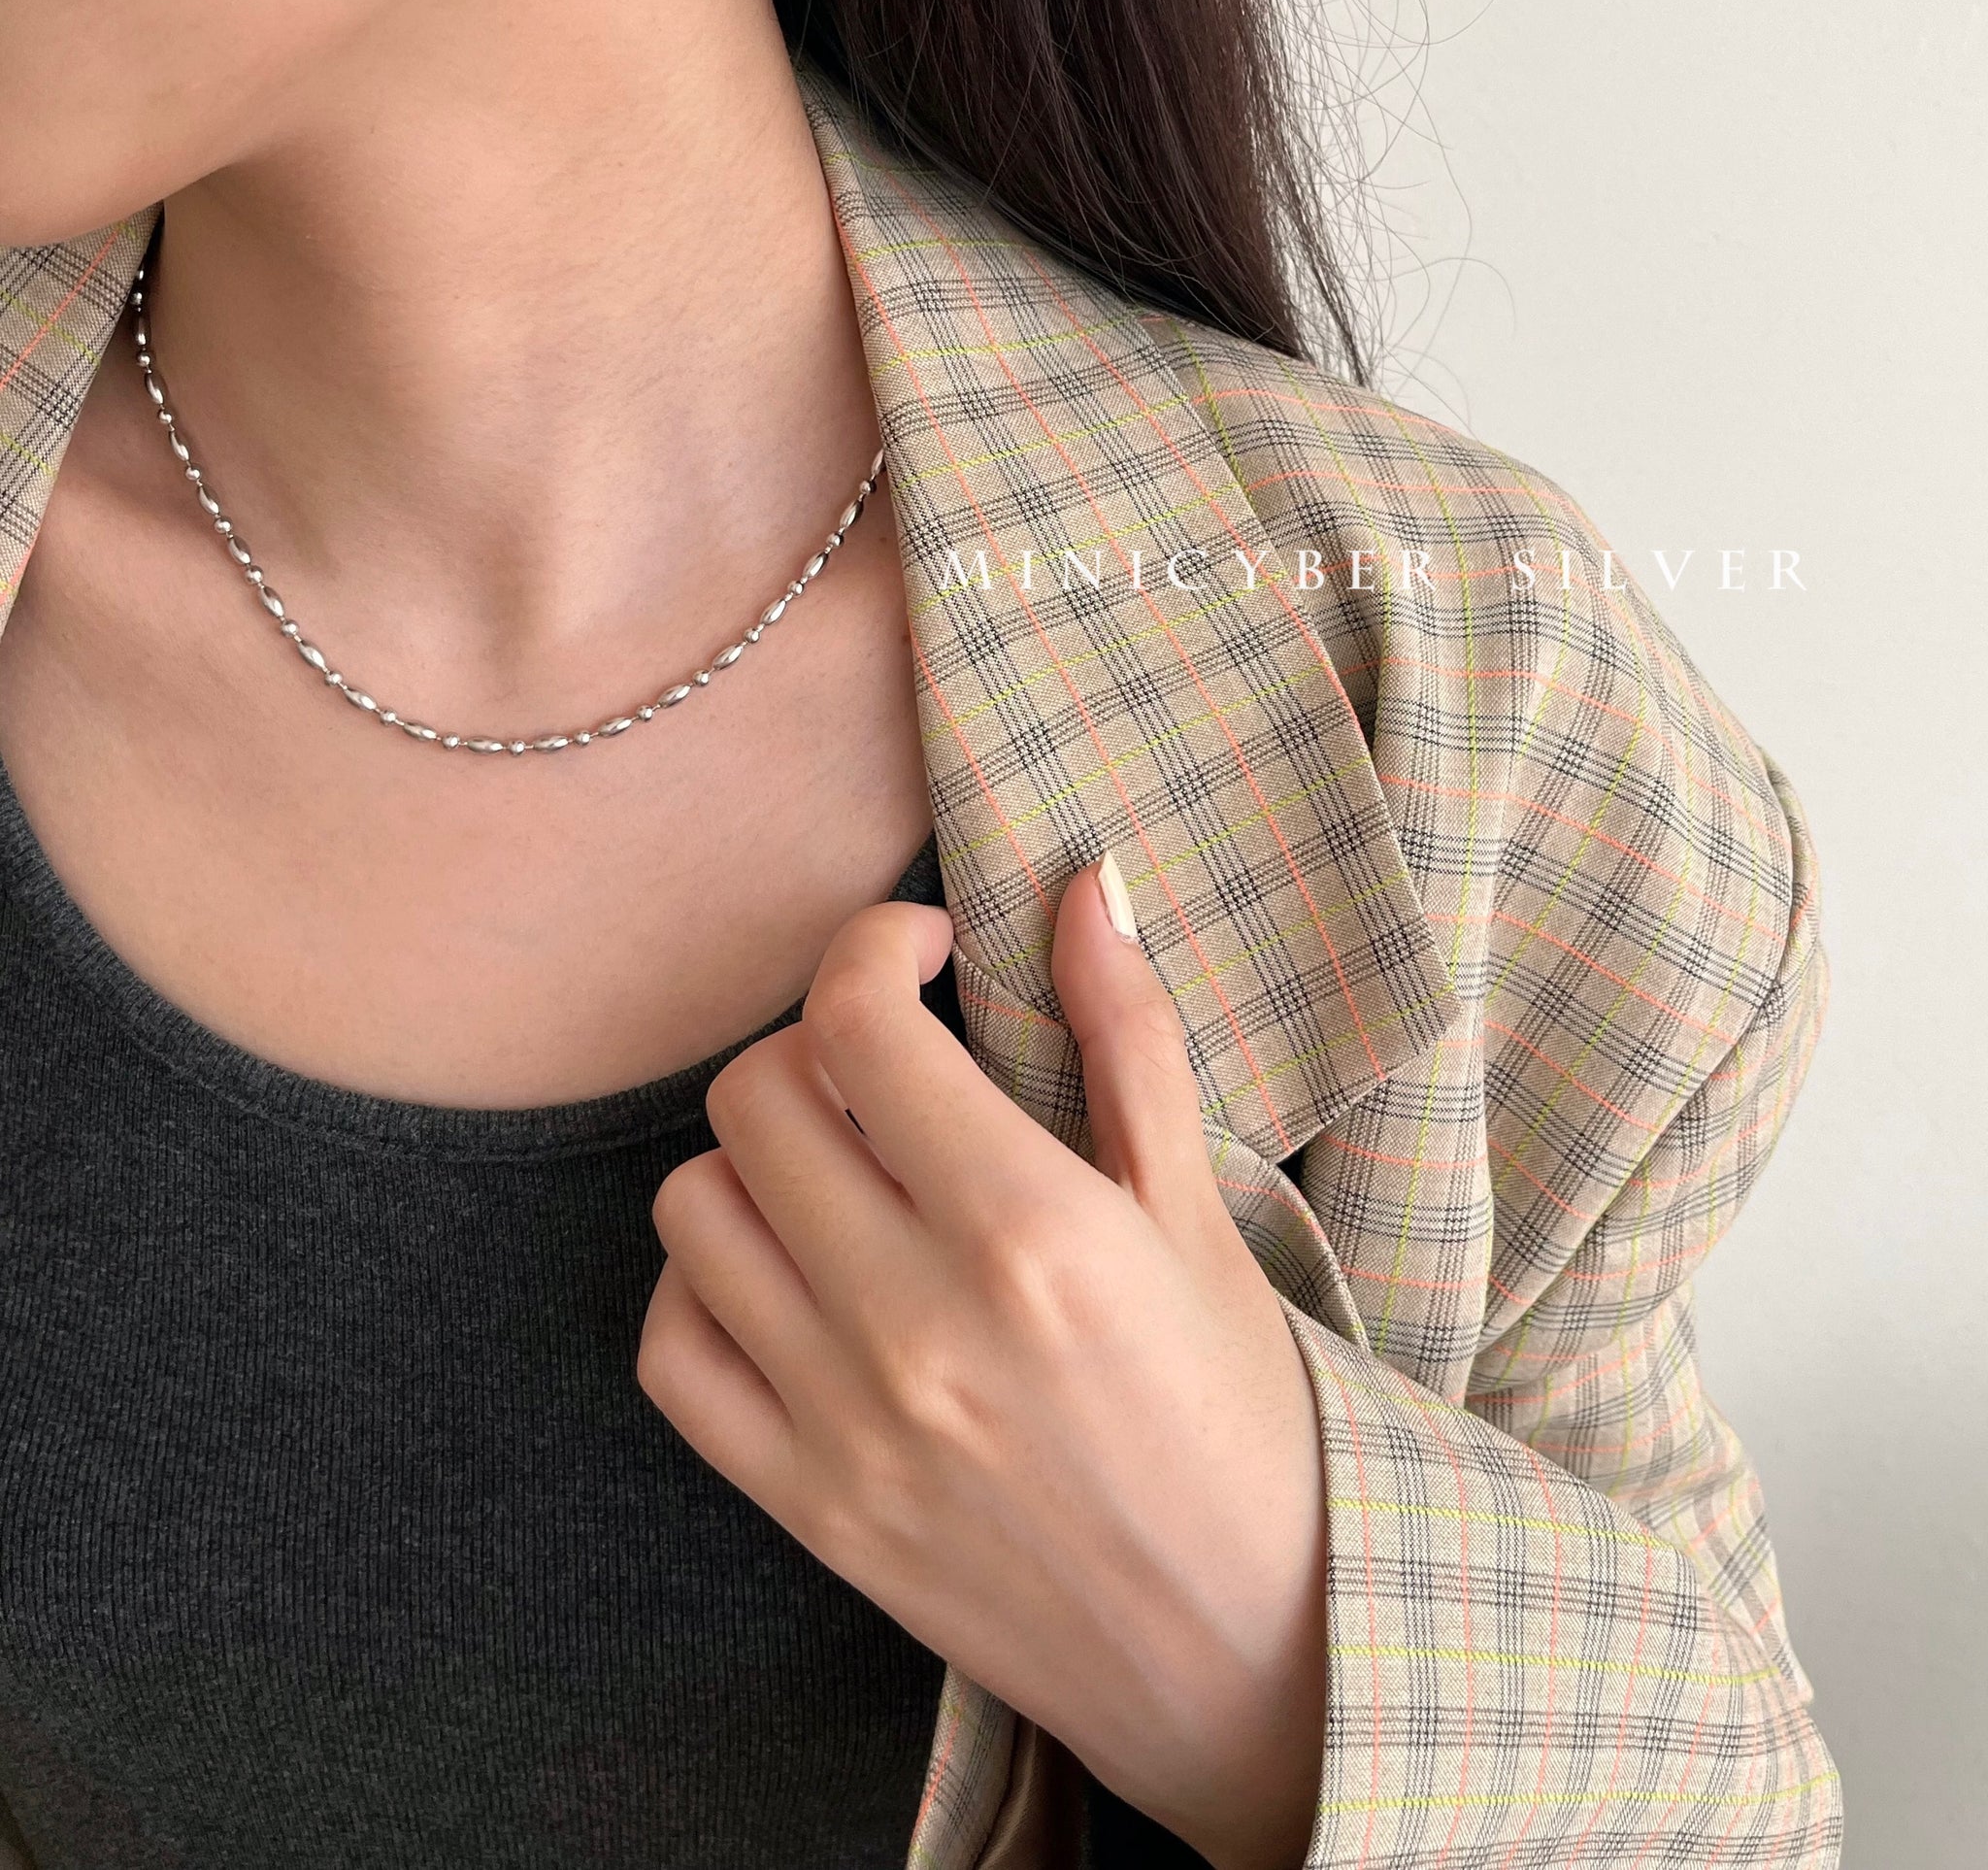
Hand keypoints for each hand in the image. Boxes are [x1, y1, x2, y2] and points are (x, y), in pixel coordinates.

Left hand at [637, 856, 1328, 1869]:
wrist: (1249, 1649)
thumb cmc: (1242, 1414)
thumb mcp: (1200, 1210)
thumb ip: (1130, 1034)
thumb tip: (1087, 880)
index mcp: (1028, 1230)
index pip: (858, 1019)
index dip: (874, 946)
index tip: (923, 952)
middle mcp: (913, 1321)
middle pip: (756, 1096)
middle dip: (818, 1044)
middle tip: (891, 1065)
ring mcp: (844, 1422)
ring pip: (694, 1209)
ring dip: (756, 1159)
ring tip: (843, 1167)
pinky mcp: (807, 1506)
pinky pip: (673, 1352)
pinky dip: (703, 1285)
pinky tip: (785, 1271)